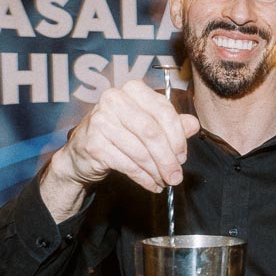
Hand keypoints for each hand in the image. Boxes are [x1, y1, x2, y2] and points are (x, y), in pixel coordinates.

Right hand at [39, 79, 200, 220]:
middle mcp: (113, 100)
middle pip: (152, 132)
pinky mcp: (93, 144)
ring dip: (157, 171)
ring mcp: (100, 121)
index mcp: (131, 90)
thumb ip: (170, 124)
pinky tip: (151, 185)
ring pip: (140, 151)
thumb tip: (194, 125)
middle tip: (176, 175)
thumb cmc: (118, 136)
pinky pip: (127, 165)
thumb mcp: (146, 126)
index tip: (182, 155)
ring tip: (165, 182)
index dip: (178, 136)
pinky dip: (144, 178)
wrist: (81, 154)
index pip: (163, 110)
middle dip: (168, 158)